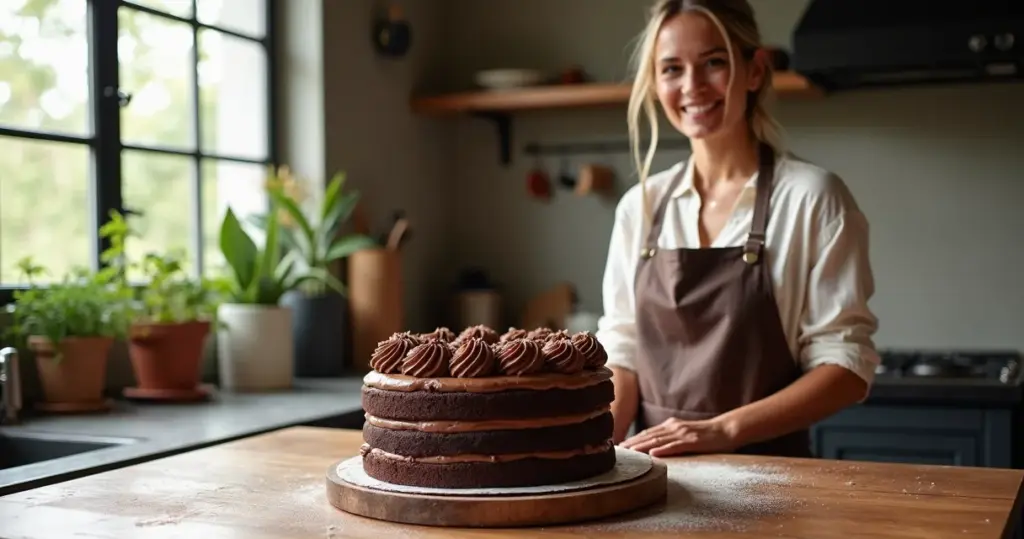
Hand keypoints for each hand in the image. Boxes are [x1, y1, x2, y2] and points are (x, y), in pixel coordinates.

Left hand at [619, 416, 739, 456]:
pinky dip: (663, 449)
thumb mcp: (685, 432)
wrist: (726, 429)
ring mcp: (683, 434)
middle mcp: (674, 427)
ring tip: (630, 452)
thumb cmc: (706, 434)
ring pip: (658, 440)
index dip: (633, 438)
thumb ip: (671, 436)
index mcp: (671, 425)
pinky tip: (653, 454)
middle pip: (649, 435)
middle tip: (618, 450)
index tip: (620, 445)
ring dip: (642, 446)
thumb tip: (655, 446)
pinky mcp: (692, 441)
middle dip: (633, 442)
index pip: (648, 432)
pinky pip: (676, 446)